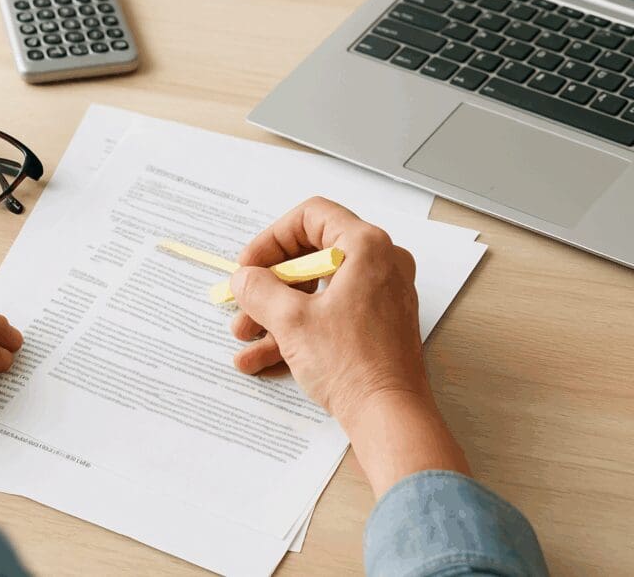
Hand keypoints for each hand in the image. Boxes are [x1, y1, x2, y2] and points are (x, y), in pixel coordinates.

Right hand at [229, 197, 468, 494]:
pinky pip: (328, 316)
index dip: (272, 238)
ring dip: (274, 312)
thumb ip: (259, 290)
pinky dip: (296, 332)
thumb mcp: (291, 321)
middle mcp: (379, 265)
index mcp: (367, 247)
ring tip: (244, 336)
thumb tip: (244, 279)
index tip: (250, 266)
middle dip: (268, 284)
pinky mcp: (374, 326)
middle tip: (243, 301)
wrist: (390, 418)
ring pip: (315, 291)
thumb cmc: (353, 366)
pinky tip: (259, 358)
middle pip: (310, 256)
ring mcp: (379, 297)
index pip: (311, 216)